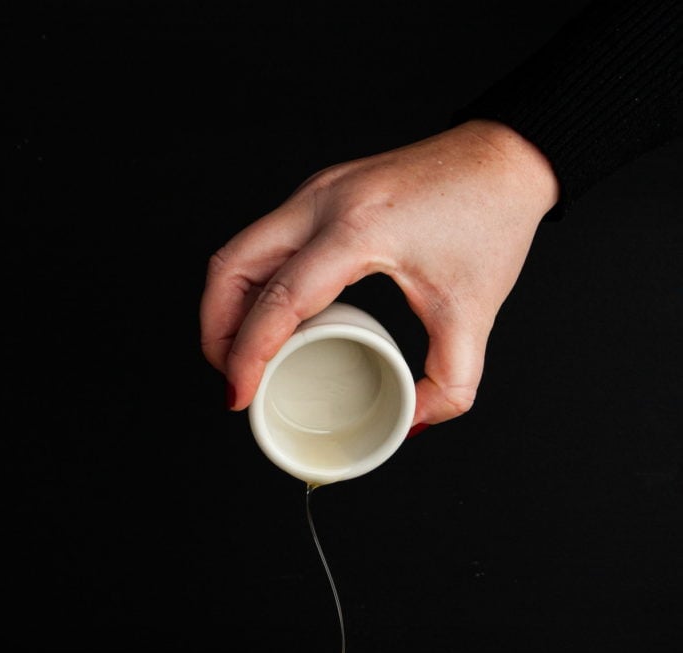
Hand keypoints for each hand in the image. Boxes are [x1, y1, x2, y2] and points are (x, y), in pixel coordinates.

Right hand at [200, 119, 558, 426]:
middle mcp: (324, 202)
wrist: (507, 160)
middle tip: (229, 376)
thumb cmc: (491, 220)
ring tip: (239, 353)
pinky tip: (267, 317)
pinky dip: (250, 283)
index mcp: (357, 229)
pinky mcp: (322, 193)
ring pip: (239, 249)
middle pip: (231, 267)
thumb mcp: (473, 315)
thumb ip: (449, 384)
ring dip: (226, 304)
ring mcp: (317, 192)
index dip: (248, 355)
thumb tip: (411, 420)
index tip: (239, 395)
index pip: (278, 300)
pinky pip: (263, 240)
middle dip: (216, 330)